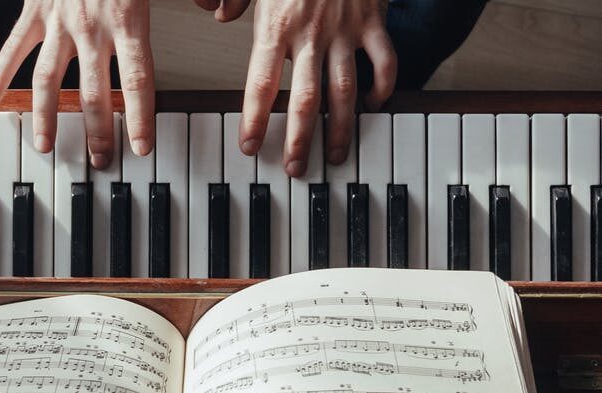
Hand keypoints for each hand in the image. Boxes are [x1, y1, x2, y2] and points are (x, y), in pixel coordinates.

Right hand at [0, 0, 155, 168]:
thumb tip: (217, 10)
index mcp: (129, 20)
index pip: (137, 80)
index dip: (139, 118)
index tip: (140, 148)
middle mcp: (91, 26)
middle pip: (92, 92)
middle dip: (97, 132)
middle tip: (101, 162)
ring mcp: (58, 20)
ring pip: (48, 80)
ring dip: (46, 117)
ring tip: (45, 147)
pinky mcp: (34, 10)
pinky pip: (12, 47)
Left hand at [198, 0, 396, 175]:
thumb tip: (217, 14)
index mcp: (276, 25)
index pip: (261, 84)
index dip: (255, 120)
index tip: (250, 148)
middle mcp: (311, 34)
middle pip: (305, 99)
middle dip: (299, 139)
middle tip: (295, 168)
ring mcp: (345, 30)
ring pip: (345, 90)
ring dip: (340, 128)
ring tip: (335, 154)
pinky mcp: (374, 22)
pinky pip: (385, 61)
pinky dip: (383, 86)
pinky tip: (375, 105)